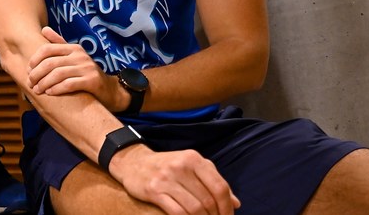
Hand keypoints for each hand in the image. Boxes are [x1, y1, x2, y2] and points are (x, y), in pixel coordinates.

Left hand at [27, 26, 122, 108]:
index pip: (47, 49)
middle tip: (30, 83)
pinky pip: (68, 84)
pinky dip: (56, 89)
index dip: (35, 59)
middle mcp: (80, 55)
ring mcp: (87, 68)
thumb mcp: (74, 56)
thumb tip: (44, 29)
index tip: (28, 70)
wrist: (110, 90)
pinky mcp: (92, 81)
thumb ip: (59, 43)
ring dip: (44, 83)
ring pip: (58, 74)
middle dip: (37, 74)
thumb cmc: (86, 73)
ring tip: (37, 90)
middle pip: (50, 63)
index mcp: (73, 48)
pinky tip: (49, 93)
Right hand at [109, 144, 239, 214]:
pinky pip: (177, 211)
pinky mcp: (154, 190)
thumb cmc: (167, 166)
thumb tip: (236, 204)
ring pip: (195, 208)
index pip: (219, 187)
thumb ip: (213, 182)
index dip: (227, 207)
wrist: (132, 162)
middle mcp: (181, 166)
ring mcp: (166, 178)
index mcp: (194, 159)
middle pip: (208, 200)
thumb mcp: (191, 167)